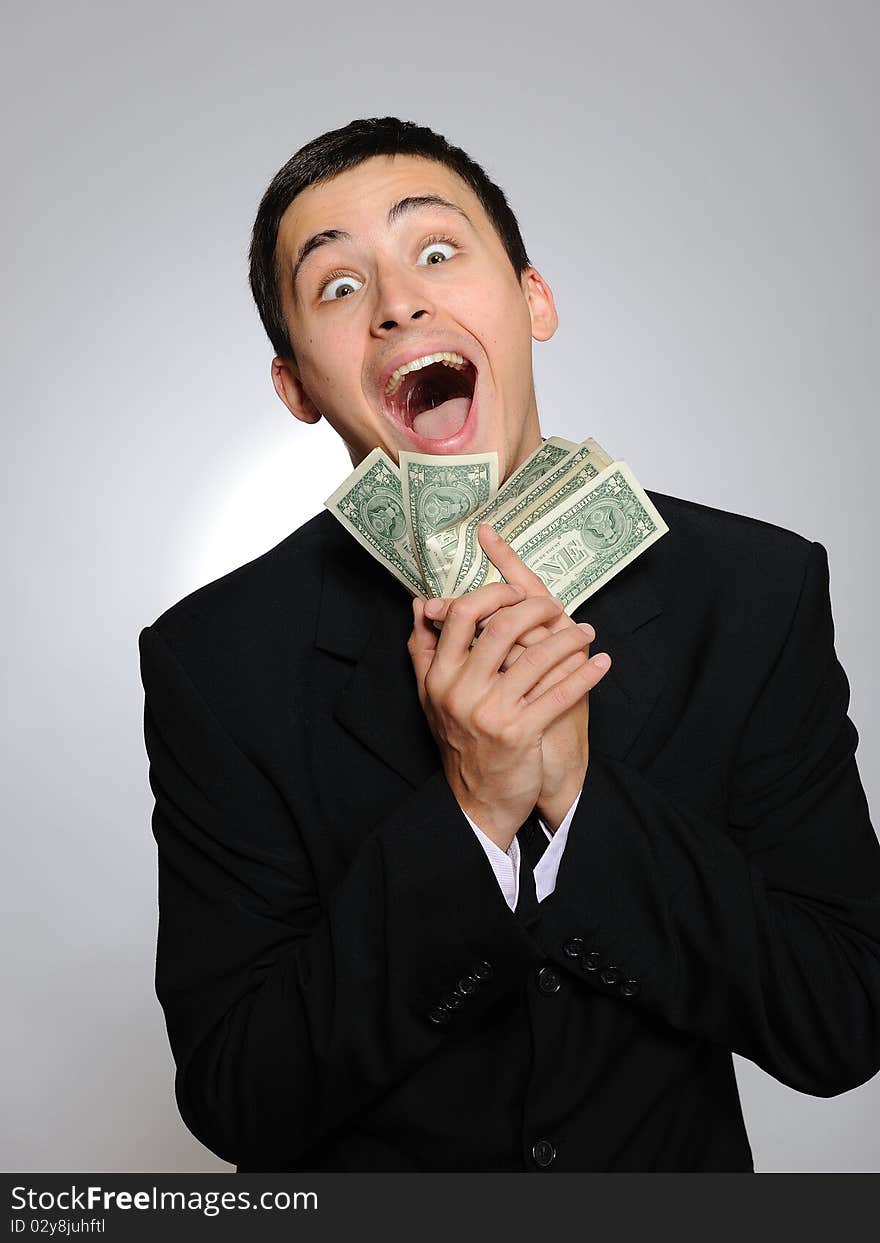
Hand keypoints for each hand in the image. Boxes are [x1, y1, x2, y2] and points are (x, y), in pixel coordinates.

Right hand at [424, 524, 611, 829]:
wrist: (476, 800)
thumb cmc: (459, 740)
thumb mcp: (431, 694)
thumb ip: (424, 647)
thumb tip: (422, 602)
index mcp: (440, 676)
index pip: (461, 616)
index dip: (492, 593)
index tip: (515, 589)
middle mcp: (461, 691)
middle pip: (501, 627)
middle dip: (536, 608)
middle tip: (556, 606)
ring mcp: (491, 713)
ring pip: (537, 658)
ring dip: (570, 639)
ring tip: (586, 631)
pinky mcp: (520, 734)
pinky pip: (559, 695)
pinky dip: (585, 675)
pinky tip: (602, 663)